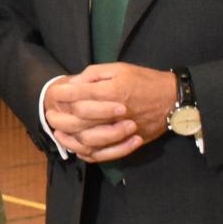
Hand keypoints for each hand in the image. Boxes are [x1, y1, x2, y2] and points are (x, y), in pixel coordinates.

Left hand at [44, 63, 176, 161]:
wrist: (173, 99)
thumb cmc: (145, 80)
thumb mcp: (120, 68)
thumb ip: (95, 74)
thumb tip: (74, 82)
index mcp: (113, 92)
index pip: (79, 96)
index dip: (63, 94)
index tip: (54, 93)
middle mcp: (116, 113)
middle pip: (79, 120)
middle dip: (60, 118)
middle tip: (49, 115)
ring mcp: (123, 131)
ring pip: (89, 141)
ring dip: (70, 138)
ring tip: (59, 132)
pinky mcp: (129, 143)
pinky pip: (105, 154)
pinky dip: (89, 154)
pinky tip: (78, 149)